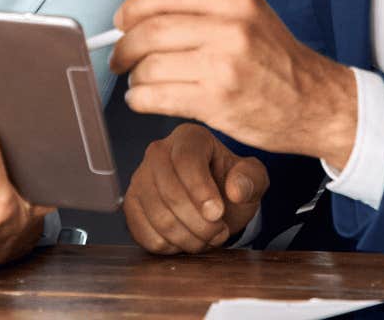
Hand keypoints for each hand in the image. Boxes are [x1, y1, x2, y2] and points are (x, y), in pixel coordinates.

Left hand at [110, 0, 357, 165]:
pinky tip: (144, 100)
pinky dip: (139, 99)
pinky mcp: (216, 102)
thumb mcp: (252, 18)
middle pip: (151, 30)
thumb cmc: (279, 63)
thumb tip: (141, 18)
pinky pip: (156, 97)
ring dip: (134, 77)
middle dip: (124, 46)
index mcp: (237, 0)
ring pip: (149, 66)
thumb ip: (204, 12)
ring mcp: (223, 66)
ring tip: (140, 82)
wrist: (317, 104)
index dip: (134, 6)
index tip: (121, 20)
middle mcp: (231, 28)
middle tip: (119, 57)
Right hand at [124, 123, 268, 254]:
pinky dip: (169, 246)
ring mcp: (140, 179)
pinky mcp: (131, 205)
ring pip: (158, 216)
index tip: (218, 214)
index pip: (187, 161)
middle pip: (170, 192)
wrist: (213, 202)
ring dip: (188, 238)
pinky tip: (186, 239)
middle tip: (219, 232)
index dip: (202, 192)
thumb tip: (236, 189)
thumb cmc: (231, 184)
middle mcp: (158, 152)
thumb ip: (251, 179)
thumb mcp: (252, 178)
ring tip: (207, 238)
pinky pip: (143, 233)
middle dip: (199, 223)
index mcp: (189, 138)